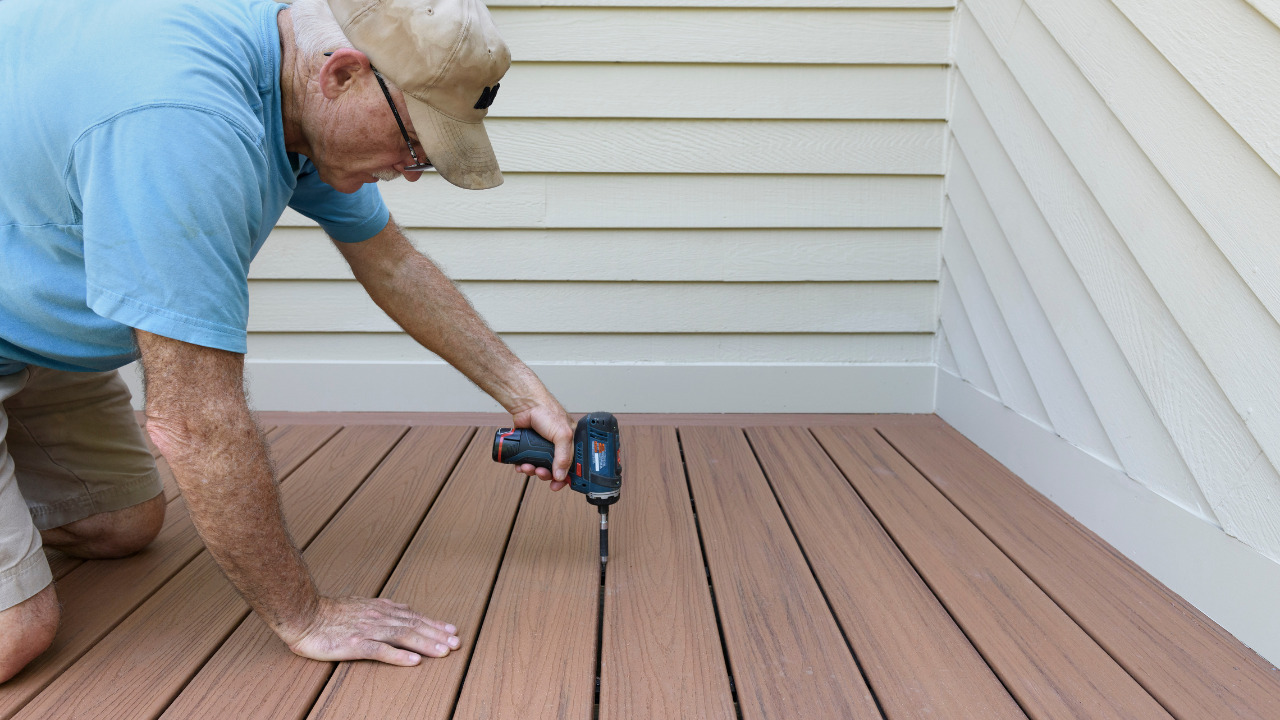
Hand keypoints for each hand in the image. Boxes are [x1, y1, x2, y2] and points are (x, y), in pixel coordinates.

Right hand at [284, 596, 459, 665]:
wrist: (303, 613)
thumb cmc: (328, 613)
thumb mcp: (361, 605)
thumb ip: (383, 608)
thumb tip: (404, 609)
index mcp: (380, 610)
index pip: (413, 617)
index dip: (434, 624)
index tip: (452, 631)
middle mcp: (378, 618)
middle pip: (414, 626)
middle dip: (437, 635)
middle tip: (456, 643)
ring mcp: (367, 630)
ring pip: (403, 637)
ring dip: (425, 644)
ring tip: (443, 652)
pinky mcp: (355, 644)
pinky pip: (380, 650)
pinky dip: (398, 656)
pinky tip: (413, 661)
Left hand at [511, 398, 573, 490]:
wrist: (526, 405)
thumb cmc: (548, 412)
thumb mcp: (563, 435)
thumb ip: (564, 457)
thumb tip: (561, 476)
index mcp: (571, 443)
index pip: (574, 466)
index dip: (568, 477)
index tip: (560, 484)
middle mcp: (559, 446)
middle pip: (556, 470)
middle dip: (547, 475)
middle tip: (542, 473)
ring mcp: (544, 448)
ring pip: (541, 468)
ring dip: (534, 471)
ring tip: (529, 467)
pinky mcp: (530, 448)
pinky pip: (528, 463)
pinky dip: (525, 467)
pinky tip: (522, 465)